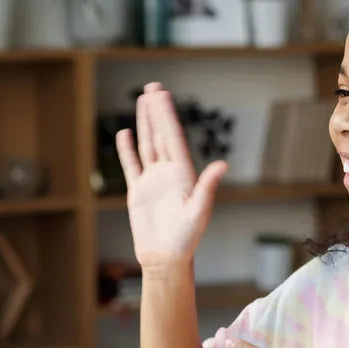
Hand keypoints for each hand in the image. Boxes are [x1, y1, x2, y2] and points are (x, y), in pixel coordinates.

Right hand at [116, 82, 227, 269]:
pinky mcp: (138, 192)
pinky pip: (131, 166)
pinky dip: (127, 150)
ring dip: (145, 123)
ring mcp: (152, 181)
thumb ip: (208, 187)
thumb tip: (222, 164)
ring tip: (143, 101)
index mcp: (184, 174)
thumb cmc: (187, 239)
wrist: (166, 259)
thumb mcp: (199, 211)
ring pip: (147, 145)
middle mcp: (168, 173)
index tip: (162, 95)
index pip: (174, 138)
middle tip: (153, 87)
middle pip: (161, 135)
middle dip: (157, 111)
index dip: (168, 115)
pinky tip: (126, 132)